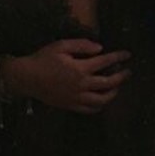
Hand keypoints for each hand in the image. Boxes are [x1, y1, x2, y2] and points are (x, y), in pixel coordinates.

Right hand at [3, 39, 131, 114]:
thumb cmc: (43, 59)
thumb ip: (81, 45)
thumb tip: (99, 48)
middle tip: (128, 72)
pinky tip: (102, 101)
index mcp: (80, 68)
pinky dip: (99, 106)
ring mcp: (77, 98)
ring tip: (117, 88)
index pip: (105, 62)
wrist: (27, 78)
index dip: (118, 57)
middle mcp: (81, 85)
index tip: (128, 55)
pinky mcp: (71, 106)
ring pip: (101, 100)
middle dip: (121, 77)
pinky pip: (89, 110)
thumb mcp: (61, 46)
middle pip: (108, 83)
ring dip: (112, 94)